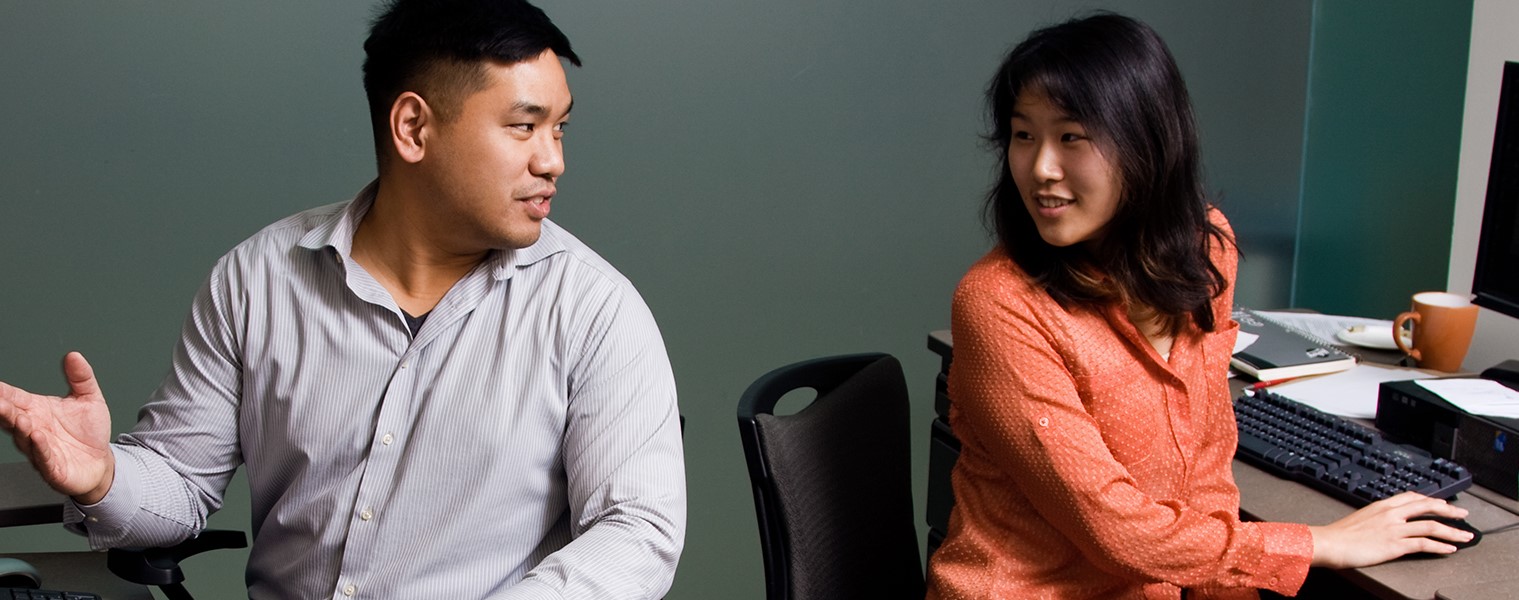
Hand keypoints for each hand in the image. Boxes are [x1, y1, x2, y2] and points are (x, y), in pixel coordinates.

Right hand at [0, 352, 115, 503]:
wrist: (101, 461)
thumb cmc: (89, 431)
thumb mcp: (89, 399)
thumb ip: (81, 378)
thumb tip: (73, 355)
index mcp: (37, 410)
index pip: (14, 398)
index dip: (2, 392)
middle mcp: (33, 428)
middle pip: (12, 418)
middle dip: (3, 410)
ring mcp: (40, 449)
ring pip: (24, 438)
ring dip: (21, 428)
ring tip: (20, 417)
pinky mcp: (52, 468)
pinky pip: (43, 457)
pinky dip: (39, 448)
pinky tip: (37, 437)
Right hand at [1308, 491, 1474, 568]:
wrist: (1329, 543)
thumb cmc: (1339, 534)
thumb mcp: (1360, 518)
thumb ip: (1377, 517)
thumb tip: (1385, 522)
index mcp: (1382, 505)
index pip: (1413, 497)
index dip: (1432, 500)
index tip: (1442, 504)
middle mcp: (1391, 514)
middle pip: (1427, 507)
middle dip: (1449, 511)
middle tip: (1462, 514)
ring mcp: (1394, 529)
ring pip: (1431, 526)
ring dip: (1452, 531)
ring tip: (1465, 536)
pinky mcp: (1395, 545)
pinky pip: (1424, 544)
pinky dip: (1440, 546)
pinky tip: (1449, 549)